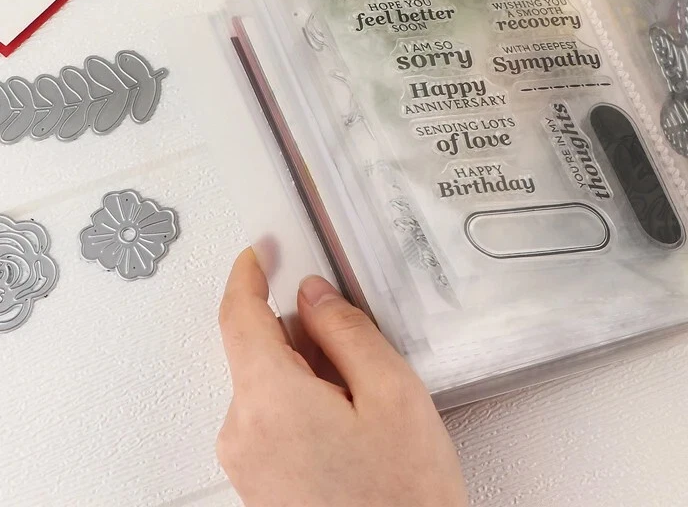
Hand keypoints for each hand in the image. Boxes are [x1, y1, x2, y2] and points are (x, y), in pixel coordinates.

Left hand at [216, 249, 467, 506]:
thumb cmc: (401, 496)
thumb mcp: (391, 392)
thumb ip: (346, 329)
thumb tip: (313, 295)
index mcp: (269, 400)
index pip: (239, 317)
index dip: (248, 275)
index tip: (258, 252)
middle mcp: (243, 432)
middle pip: (259, 349)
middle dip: (305, 335)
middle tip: (362, 357)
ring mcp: (247, 462)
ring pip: (269, 383)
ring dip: (311, 373)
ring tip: (367, 408)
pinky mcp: (259, 483)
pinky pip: (272, 416)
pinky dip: (306, 403)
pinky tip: (352, 429)